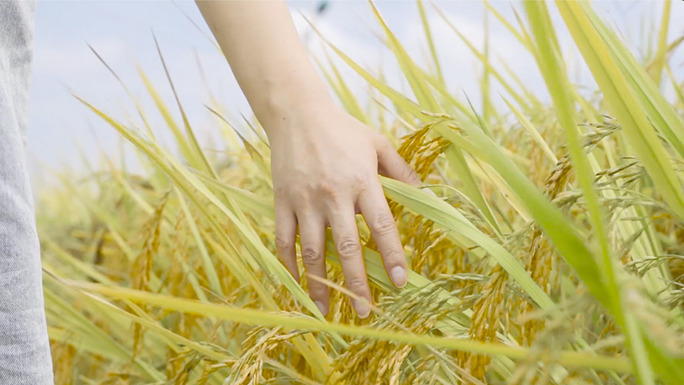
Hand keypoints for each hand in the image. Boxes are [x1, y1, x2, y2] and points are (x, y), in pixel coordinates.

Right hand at [268, 102, 420, 317]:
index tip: (400, 282)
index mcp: (362, 181)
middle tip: (364, 311)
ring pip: (312, 251)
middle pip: (346, 247)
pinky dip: (290, 265)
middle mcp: (333, 195)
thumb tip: (424, 193)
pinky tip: (298, 284)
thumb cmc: (342, 129)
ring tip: (328, 310)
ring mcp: (305, 200)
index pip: (381, 225)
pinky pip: (284, 240)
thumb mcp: (377, 143)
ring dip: (320, 283)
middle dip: (356, 283)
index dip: (391, 255)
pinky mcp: (282, 201)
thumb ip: (400, 170)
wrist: (297, 113)